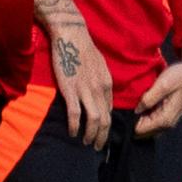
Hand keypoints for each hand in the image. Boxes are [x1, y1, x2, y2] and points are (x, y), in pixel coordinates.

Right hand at [35, 0, 111, 149]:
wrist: (71, 35)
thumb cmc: (83, 48)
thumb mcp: (99, 66)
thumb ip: (100, 82)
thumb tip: (100, 96)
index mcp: (107, 83)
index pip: (110, 110)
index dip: (107, 126)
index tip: (102, 135)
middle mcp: (100, 89)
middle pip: (105, 119)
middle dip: (102, 136)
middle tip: (97, 147)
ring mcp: (86, 90)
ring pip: (94, 120)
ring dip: (91, 135)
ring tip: (86, 142)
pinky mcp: (71, 89)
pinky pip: (76, 114)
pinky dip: (75, 126)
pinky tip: (72, 132)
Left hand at [135, 34, 181, 137]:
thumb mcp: (164, 84)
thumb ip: (149, 99)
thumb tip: (136, 110)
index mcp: (165, 119)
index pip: (139, 130)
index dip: (131, 120)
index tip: (127, 107)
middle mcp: (167, 124)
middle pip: (143, 130)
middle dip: (135, 119)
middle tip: (130, 103)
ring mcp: (168, 120)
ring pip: (147, 125)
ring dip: (141, 116)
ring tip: (138, 100)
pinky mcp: (168, 114)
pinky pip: (153, 119)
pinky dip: (147, 113)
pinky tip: (145, 101)